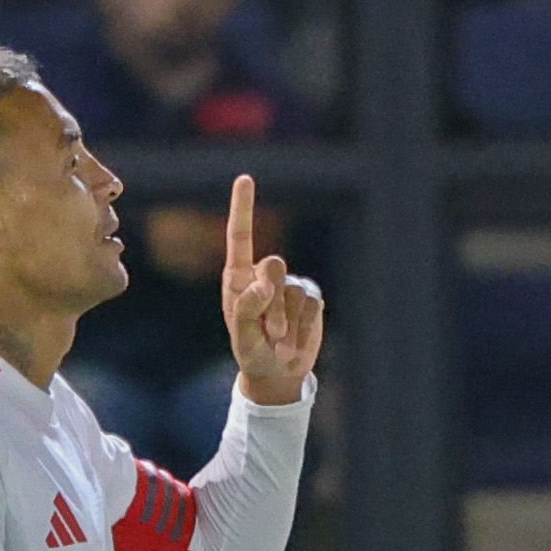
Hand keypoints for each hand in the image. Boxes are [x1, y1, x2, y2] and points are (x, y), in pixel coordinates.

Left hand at [219, 175, 322, 403]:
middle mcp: (265, 275)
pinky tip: (295, 340)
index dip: (243, 208)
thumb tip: (264, 284)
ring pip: (294, 292)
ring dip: (288, 323)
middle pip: (274, 266)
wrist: (277, 372)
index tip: (245, 179)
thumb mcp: (242, 336)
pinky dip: (303, 327)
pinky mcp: (310, 298)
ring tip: (280, 342)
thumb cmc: (251, 351)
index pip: (241, 236)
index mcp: (239, 277)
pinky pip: (311, 305)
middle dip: (273, 303)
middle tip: (271, 332)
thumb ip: (247, 309)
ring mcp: (290, 284)